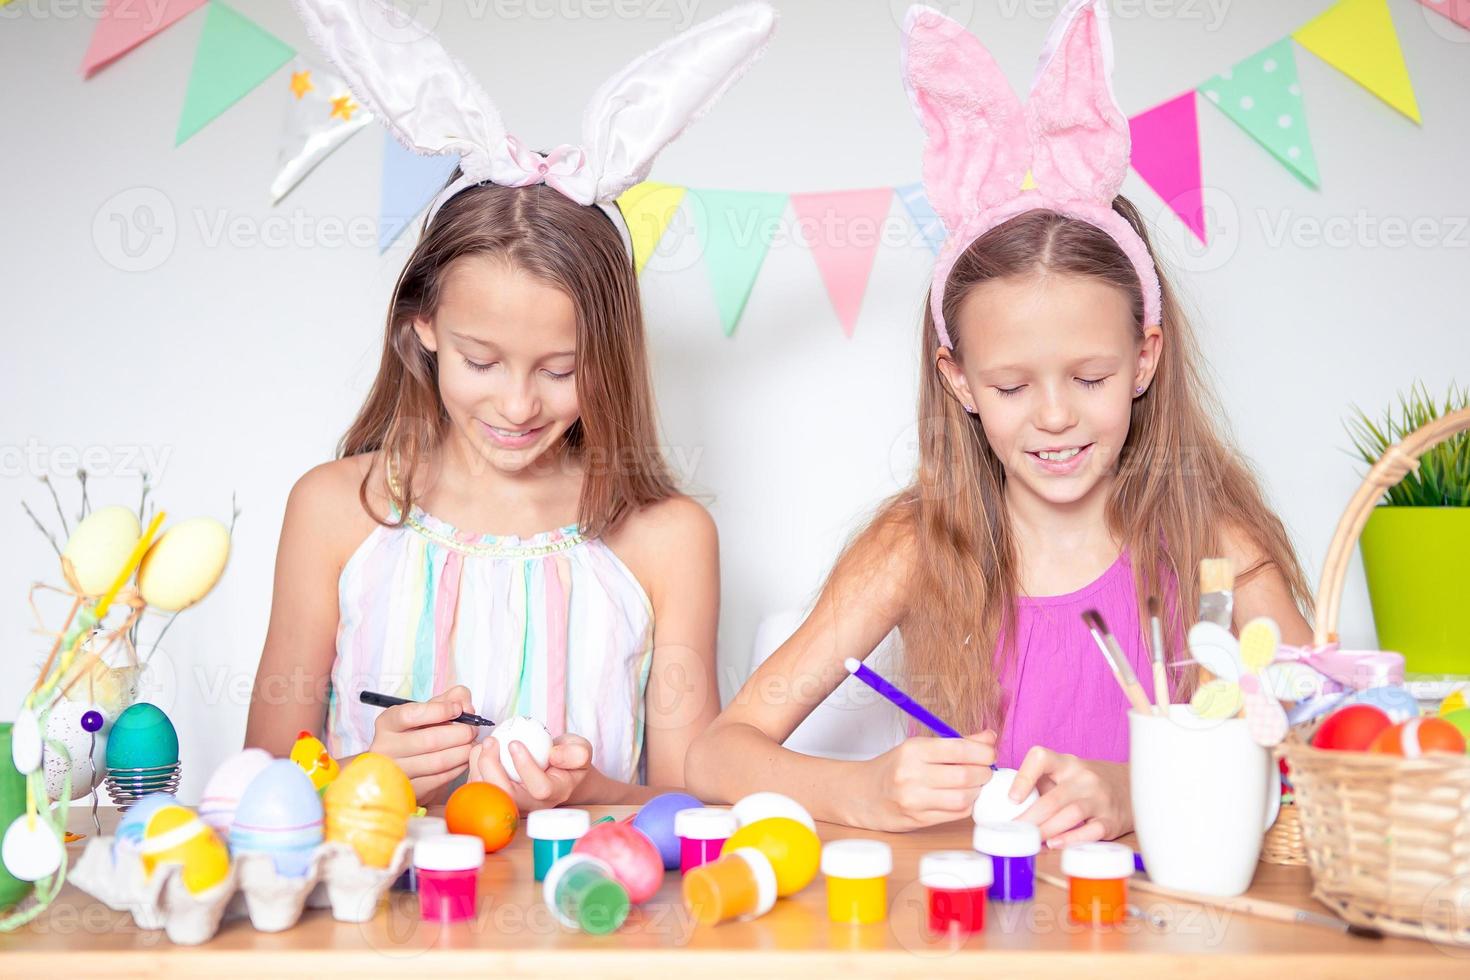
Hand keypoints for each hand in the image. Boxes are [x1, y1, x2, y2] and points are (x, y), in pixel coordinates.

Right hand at [367, 685, 476, 801]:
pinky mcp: (410, 790)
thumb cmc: (418, 732)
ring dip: (463, 752)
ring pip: (438, 762)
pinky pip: (441, 779)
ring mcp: (396, 772)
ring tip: (472, 744)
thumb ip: (449, 699)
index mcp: (388, 723)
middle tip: (473, 729)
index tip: (458, 709)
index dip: (439, 711)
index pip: (410, 715)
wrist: (404, 764)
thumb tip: (465, 704)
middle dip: (460, 733)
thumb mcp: (429, 709)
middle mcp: (386, 748)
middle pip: (429, 740)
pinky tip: (465, 759)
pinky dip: (459, 767)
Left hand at [469, 733, 594, 810]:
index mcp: (556, 792)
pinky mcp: (498, 799)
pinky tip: (481, 751)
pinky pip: (479, 789)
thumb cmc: (568, 759)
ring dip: (479, 767)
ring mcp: (513, 804)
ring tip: (486, 744)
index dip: (526, 767)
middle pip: (508, 797)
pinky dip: (474, 769)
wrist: (558, 771)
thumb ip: (577, 752)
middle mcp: (533, 804)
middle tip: (492, 741)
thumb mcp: (581, 750)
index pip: (540, 789)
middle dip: (492, 768)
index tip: (514, 743)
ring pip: (489, 794)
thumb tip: (554, 755)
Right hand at [855, 731, 997, 830]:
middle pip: (964, 774)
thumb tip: (990, 737)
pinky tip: (963, 797)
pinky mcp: (918, 820)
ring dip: (977, 791)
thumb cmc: (893, 768)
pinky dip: (967, 805)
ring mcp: (914, 800)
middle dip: (984, 772)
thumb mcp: (919, 748)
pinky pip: (956, 814)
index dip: (983, 751)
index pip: (959, 748)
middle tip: (986, 770)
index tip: (990, 753)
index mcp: (913, 750)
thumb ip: (956, 743)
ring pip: (963, 797)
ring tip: (975, 784)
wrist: (862, 795)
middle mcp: (911, 775)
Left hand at [1010, 747, 1131, 846]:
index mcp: (1066, 763)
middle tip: (1012, 832)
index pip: (1040, 758)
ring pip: (1070, 814)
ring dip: (1046, 831)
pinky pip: (1091, 831)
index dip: (1023, 777)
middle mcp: (1083, 778)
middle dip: (1029, 819)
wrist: (1132, 786)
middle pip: (1052, 798)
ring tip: (1030, 841)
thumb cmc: (1086, 784)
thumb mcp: (1065, 775)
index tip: (1011, 799)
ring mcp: (1100, 798)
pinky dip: (1071, 839)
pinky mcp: (1111, 820)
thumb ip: (1041, 786)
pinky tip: (1055, 844)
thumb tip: (1006, 808)